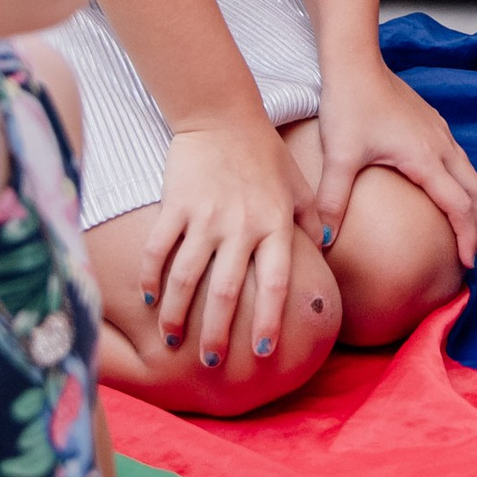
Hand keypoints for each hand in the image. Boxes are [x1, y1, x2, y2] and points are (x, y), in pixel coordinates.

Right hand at [141, 117, 314, 373]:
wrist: (222, 113)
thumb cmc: (263, 150)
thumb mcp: (296, 182)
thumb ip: (311, 216)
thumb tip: (327, 245)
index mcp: (275, 223)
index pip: (277, 282)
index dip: (270, 319)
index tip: (265, 351)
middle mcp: (242, 225)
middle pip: (228, 291)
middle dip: (218, 332)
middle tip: (212, 363)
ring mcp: (206, 216)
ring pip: (187, 277)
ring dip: (178, 314)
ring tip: (173, 340)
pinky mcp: (175, 205)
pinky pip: (158, 250)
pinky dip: (150, 278)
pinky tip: (149, 301)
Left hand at [310, 56, 476, 268]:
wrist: (355, 62)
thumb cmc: (349, 104)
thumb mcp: (339, 156)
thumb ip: (333, 201)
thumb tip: (325, 243)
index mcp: (426, 158)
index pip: (459, 205)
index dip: (467, 237)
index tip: (467, 265)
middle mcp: (442, 146)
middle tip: (471, 256)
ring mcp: (440, 132)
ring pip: (471, 174)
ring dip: (474, 204)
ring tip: (465, 229)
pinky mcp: (432, 123)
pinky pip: (460, 160)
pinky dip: (464, 184)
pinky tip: (446, 191)